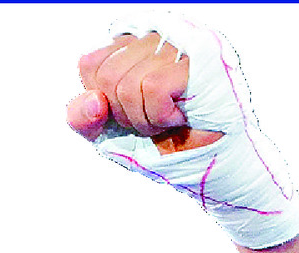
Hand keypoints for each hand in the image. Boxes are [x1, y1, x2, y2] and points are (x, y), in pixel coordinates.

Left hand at [68, 14, 298, 248]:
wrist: (214, 173)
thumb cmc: (170, 148)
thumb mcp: (113, 135)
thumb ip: (84, 117)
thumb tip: (93, 101)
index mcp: (135, 46)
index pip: (90, 66)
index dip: (103, 104)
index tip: (133, 118)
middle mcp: (157, 34)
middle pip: (106, 75)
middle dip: (126, 116)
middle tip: (156, 124)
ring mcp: (180, 39)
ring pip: (127, 82)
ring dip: (146, 119)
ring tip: (171, 121)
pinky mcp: (200, 54)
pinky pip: (152, 87)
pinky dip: (161, 116)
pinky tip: (181, 117)